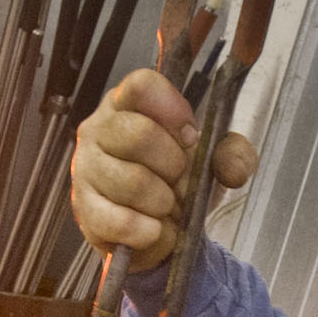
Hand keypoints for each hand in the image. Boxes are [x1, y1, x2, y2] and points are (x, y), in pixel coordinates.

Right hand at [71, 68, 258, 271]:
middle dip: (173, 165)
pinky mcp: (83, 208)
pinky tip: (152, 229)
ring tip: (164, 207)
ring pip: (133, 182)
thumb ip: (232, 156)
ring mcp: (85, 168)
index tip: (189, 136)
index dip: (172, 109)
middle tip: (177, 180)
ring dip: (163, 202)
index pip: (142, 85)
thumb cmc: (175, 183)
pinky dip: (147, 230)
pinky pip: (120, 221)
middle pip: (139, 134)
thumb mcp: (210, 162)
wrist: (154, 231)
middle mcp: (98, 129)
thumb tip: (233, 170)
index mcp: (127, 104)